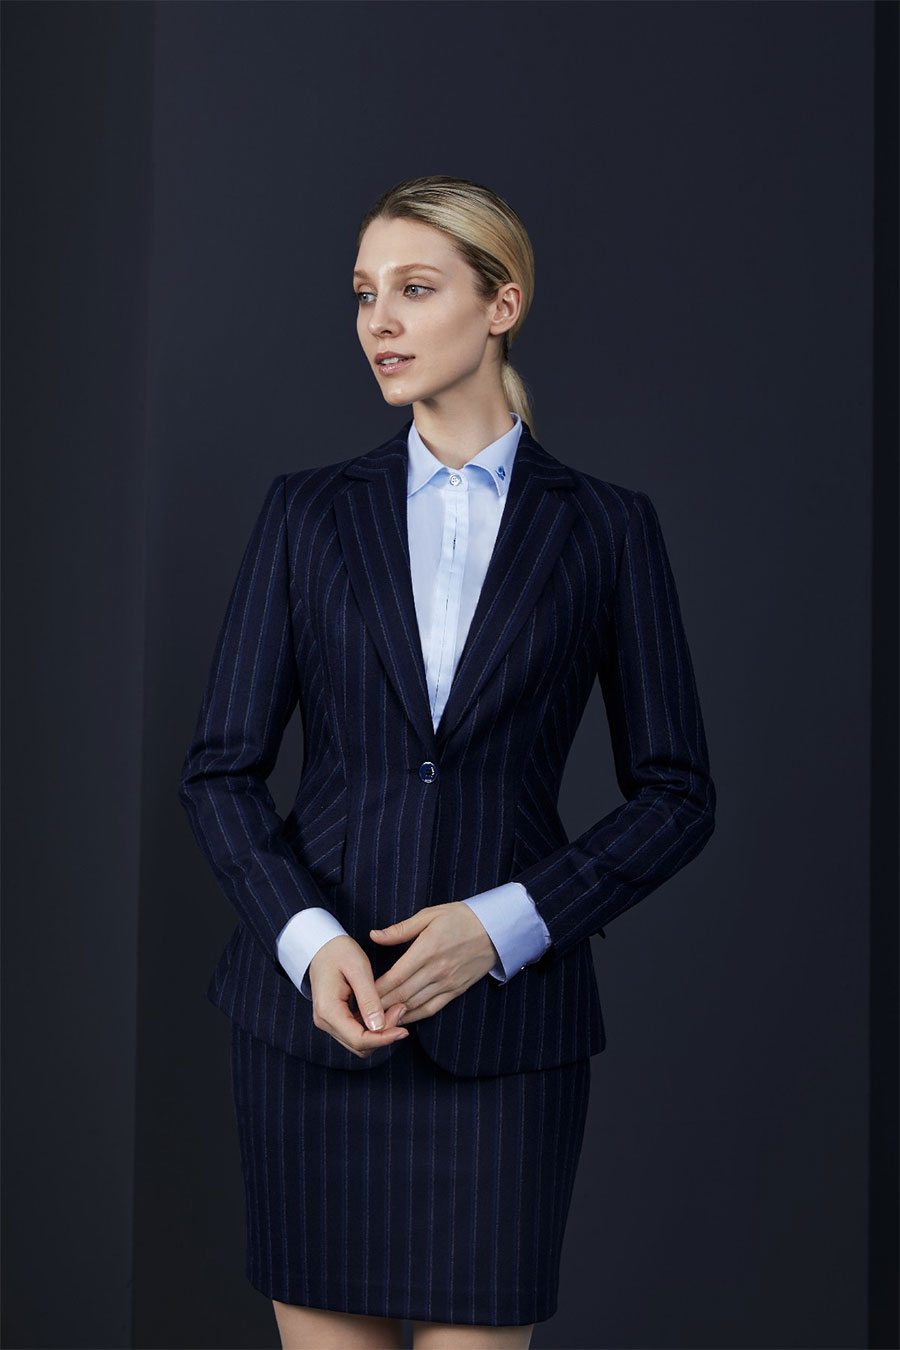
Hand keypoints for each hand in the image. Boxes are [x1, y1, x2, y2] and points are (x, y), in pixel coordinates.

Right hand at [308, 935, 409, 1058]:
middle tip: (401, 1009)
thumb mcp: (357, 968)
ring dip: (380, 1032)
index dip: (383, 1039)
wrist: (321, 946)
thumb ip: (368, 998)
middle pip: (359, 1045)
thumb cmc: (339, 951)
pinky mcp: (335, 1019)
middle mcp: (325, 1021)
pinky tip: (386, 1010)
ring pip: (359, 1043)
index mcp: (328, 1010)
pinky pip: (356, 1033)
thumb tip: (379, 1027)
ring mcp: (328, 1022)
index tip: (404, 1030)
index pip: (358, 1039)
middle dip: (384, 1035)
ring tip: (396, 1008)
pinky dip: (373, 1027)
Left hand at [369, 902, 498, 1023]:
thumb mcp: (430, 915)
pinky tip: (401, 1019)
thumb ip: (400, 929)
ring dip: (394, 1014)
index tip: (360, 995)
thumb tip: (374, 936)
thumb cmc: (461, 917)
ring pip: (415, 1005)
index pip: (395, 977)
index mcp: (427, 950)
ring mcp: (447, 983)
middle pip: (401, 995)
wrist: (496, 929)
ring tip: (375, 1019)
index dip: (376, 989)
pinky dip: (414, 1016)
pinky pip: (431, 1009)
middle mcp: (436, 970)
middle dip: (379, 1006)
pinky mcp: (456, 990)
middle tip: (361, 1013)